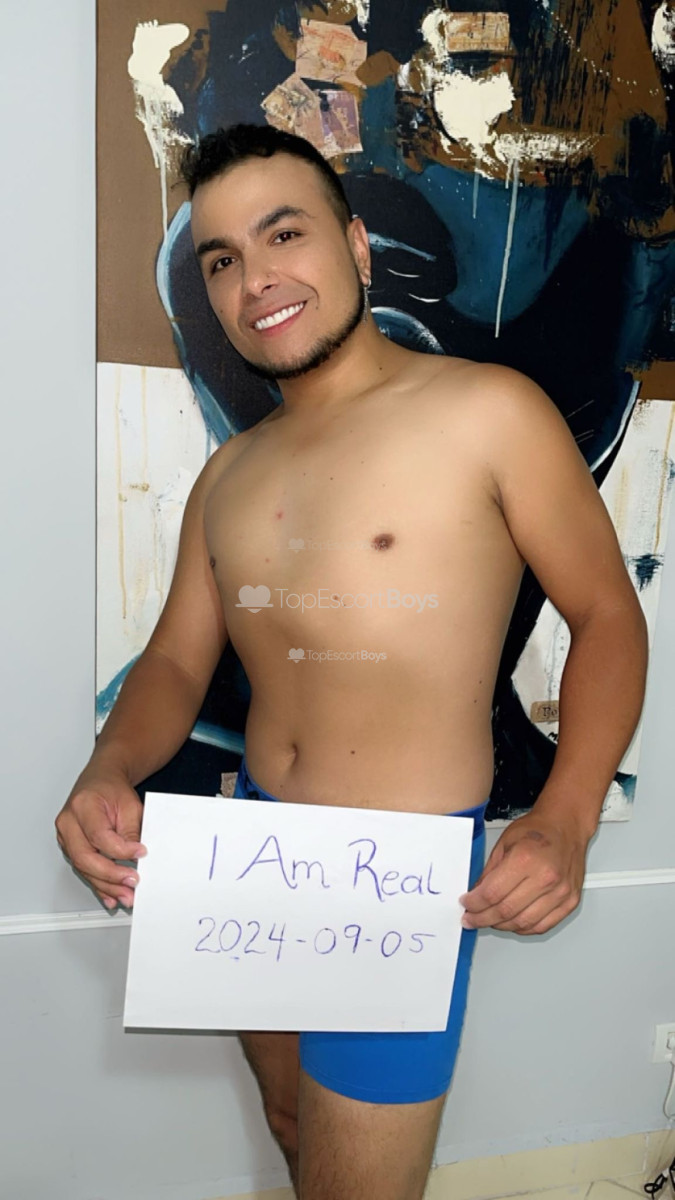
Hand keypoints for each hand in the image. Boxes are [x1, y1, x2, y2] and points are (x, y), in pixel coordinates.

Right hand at [55, 766, 146, 909]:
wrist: (101, 780)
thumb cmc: (112, 789)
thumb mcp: (130, 805)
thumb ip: (132, 831)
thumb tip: (137, 858)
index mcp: (83, 806)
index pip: (99, 836)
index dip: (121, 850)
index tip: (141, 854)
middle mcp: (68, 822)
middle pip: (85, 857)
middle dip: (111, 875)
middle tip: (132, 884)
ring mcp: (65, 836)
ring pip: (82, 868)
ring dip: (106, 886)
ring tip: (126, 896)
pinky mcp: (69, 847)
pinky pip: (82, 870)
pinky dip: (98, 885)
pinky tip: (110, 896)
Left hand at [459, 811, 587, 934]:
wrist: (566, 826)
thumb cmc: (538, 829)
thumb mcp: (504, 842)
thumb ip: (489, 872)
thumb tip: (476, 894)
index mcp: (526, 859)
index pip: (492, 893)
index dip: (474, 903)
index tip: (466, 904)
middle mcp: (546, 877)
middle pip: (506, 911)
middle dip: (482, 918)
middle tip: (472, 918)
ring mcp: (560, 892)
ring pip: (523, 923)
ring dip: (501, 925)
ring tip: (489, 920)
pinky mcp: (570, 902)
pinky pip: (542, 926)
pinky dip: (523, 928)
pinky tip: (512, 922)